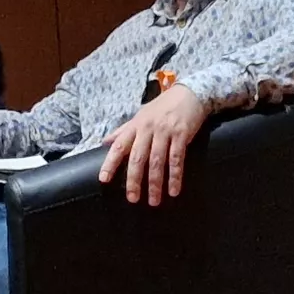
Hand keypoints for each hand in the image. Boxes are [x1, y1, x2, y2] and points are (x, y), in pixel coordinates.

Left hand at [96, 85, 212, 204]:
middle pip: (138, 158)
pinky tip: (173, 190)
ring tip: (154, 201)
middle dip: (134, 180)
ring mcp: (165, 131)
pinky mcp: (181, 134)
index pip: (119, 146)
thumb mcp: (140, 116)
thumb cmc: (162, 107)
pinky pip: (177, 159)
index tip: (104, 179)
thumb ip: (123, 130)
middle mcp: (148, 129)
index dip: (110, 163)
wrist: (189, 93)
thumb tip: (106, 142)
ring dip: (155, 183)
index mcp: (135, 125)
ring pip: (157, 161)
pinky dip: (175, 176)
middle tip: (133, 198)